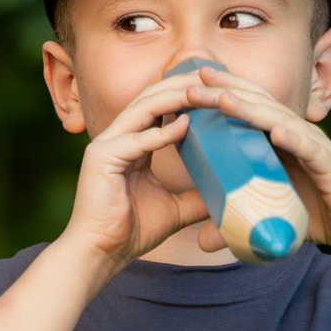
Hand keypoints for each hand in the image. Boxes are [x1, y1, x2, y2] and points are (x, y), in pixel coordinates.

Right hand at [61, 70, 213, 264]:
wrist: (100, 254)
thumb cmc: (131, 232)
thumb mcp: (176, 208)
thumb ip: (197, 193)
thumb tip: (230, 192)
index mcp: (131, 145)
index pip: (159, 107)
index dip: (186, 94)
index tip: (217, 88)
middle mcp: (117, 139)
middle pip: (151, 98)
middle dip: (183, 84)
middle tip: (216, 76)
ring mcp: (106, 145)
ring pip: (144, 108)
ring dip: (175, 97)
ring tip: (205, 91)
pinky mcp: (101, 158)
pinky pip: (137, 139)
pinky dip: (163, 132)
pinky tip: (188, 124)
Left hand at [181, 66, 330, 259]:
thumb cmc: (320, 216)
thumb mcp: (270, 217)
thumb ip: (236, 225)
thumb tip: (200, 243)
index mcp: (283, 140)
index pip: (250, 108)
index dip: (224, 92)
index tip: (190, 83)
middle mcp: (299, 136)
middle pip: (260, 105)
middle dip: (228, 90)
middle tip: (195, 78)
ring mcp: (316, 148)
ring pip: (280, 121)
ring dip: (251, 109)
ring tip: (223, 99)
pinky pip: (310, 150)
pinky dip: (294, 140)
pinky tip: (276, 132)